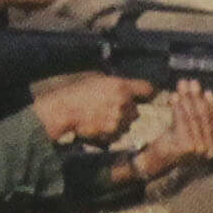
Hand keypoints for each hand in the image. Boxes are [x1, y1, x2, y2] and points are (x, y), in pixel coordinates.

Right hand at [31, 74, 152, 143]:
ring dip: (119, 122)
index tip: (148, 95)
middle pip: (136, 110)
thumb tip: (124, 87)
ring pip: (127, 123)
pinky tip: (98, 125)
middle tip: (111, 108)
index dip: (148, 92)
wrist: (64, 110)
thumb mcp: (97, 79)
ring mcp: (119, 119)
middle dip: (127, 110)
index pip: (147, 88)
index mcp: (121, 86)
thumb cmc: (77, 92)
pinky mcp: (112, 132)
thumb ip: (115, 84)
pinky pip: (117, 133)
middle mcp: (124, 102)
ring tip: (101, 117)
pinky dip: (111, 131)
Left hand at [129, 80, 212, 179]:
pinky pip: (182, 120)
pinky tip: (174, 97)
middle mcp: (212, 150)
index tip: (207, 92)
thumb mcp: (193, 131)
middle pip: (204, 117)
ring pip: (193, 117)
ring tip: (182, 86)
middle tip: (191, 83)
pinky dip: (178, 106)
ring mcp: (200, 149)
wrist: (157, 161)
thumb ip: (202, 118)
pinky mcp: (186, 145)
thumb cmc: (176, 144)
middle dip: (197, 97)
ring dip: (187, 99)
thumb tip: (205, 93)